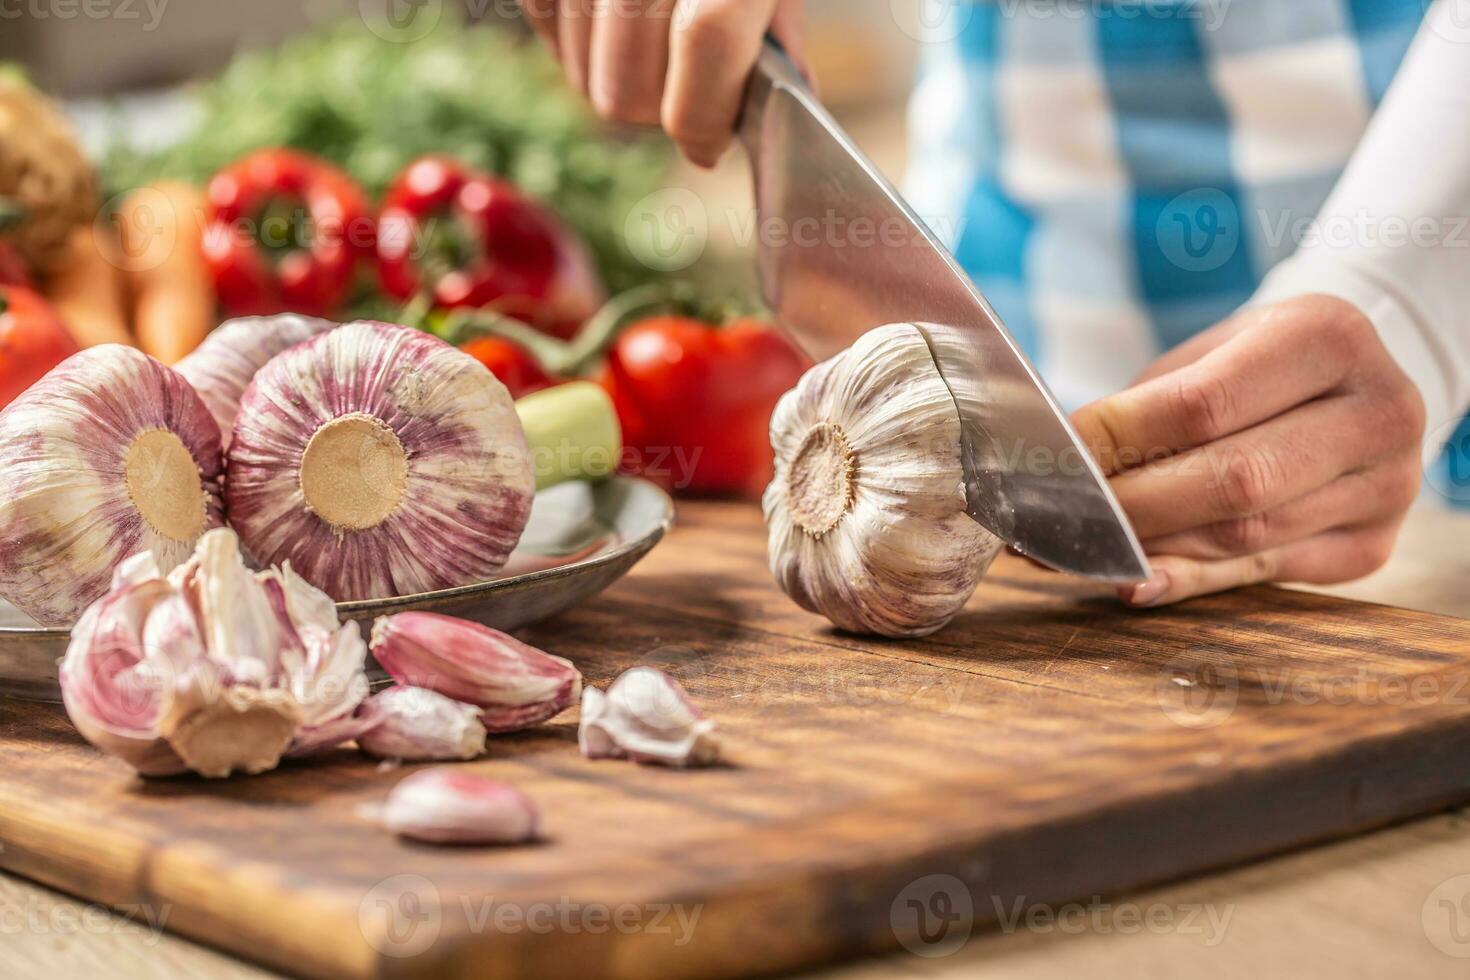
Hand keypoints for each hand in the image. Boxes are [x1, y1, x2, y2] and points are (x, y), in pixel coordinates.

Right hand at [519, 0, 808, 166]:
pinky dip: (574, 45)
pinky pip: (543, 30)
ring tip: (649, 43)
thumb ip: (777, 28)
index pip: (707, 40)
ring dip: (619, 80)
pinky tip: (607, 24)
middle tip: (686, 85)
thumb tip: (790, 107)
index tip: (712, 141)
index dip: (707, 111)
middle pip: (628, 87)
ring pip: (583, 77)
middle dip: (662, 110)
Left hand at [1071, 294, 1425, 606]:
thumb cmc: (1256, 364)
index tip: (1051, 462)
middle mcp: (1377, 413)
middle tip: (1058, 518)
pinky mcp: (1370, 546)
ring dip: (1149, 549)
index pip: (1202, 405)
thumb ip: (1147, 407)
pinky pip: (1260, 572)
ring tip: (1079, 549)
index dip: (1118, 440)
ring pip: (1243, 538)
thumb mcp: (1210, 353)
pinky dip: (1187, 579)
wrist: (1352, 383)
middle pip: (1231, 481)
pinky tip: (1135, 580)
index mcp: (1329, 338)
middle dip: (1130, 506)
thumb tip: (1063, 468)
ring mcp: (1385, 486)